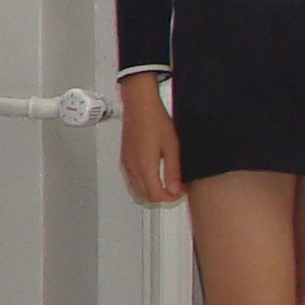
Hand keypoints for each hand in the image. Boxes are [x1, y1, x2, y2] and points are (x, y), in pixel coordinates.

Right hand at [118, 74, 183, 204]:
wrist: (139, 106)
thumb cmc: (155, 121)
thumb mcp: (172, 147)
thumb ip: (173, 172)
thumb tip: (175, 190)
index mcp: (145, 166)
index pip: (156, 195)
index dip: (170, 198)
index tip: (180, 192)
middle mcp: (133, 167)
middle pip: (145, 196)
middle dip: (161, 197)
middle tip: (175, 189)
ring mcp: (126, 163)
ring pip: (136, 190)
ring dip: (150, 192)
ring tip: (166, 184)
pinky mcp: (124, 158)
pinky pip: (131, 180)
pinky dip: (142, 185)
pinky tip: (152, 176)